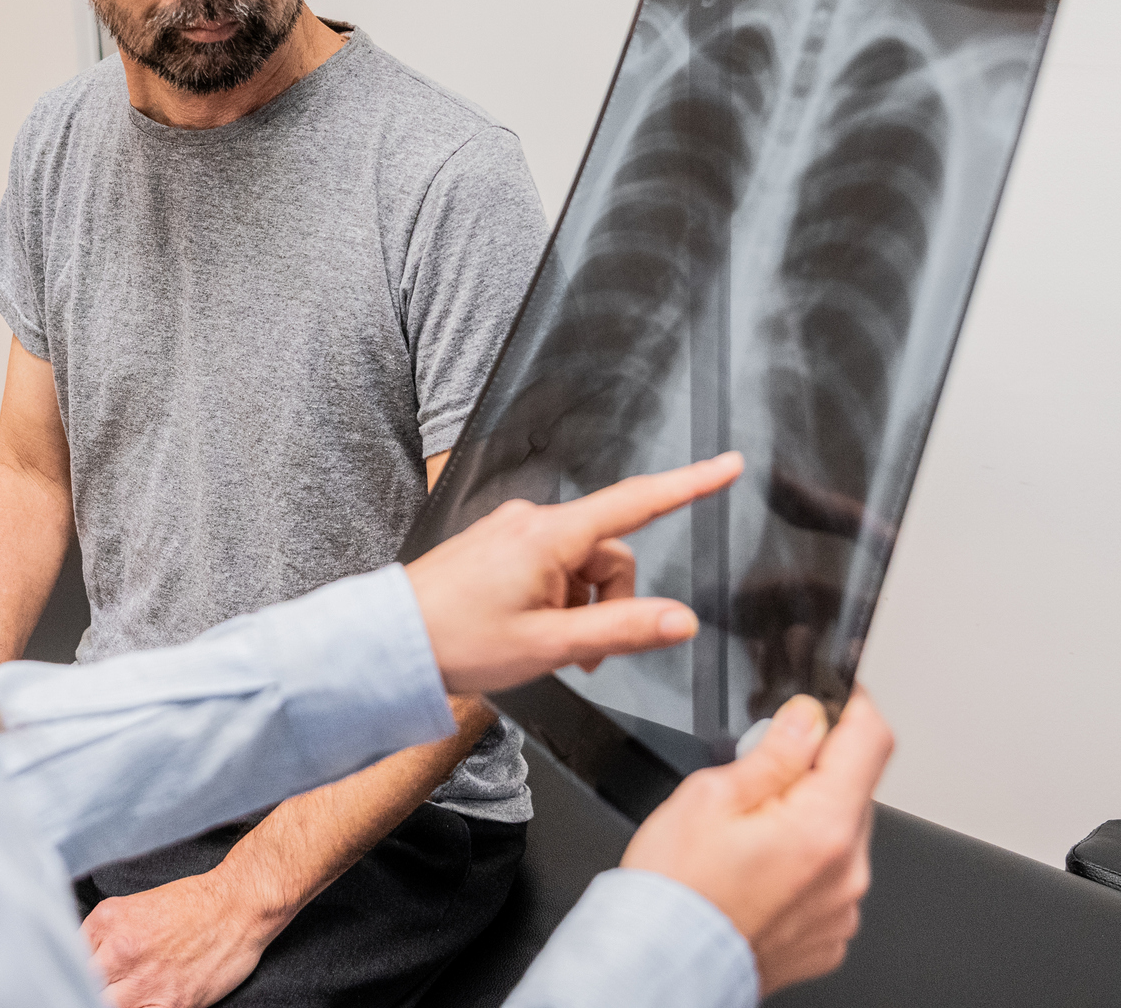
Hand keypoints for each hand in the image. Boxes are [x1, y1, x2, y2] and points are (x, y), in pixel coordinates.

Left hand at [83, 871, 276, 1007]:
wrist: (238, 906)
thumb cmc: (192, 904)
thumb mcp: (132, 906)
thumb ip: (102, 934)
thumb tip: (80, 959)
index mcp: (107, 921)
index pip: (66, 956)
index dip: (68, 970)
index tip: (70, 978)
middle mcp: (121, 950)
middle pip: (80, 985)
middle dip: (83, 989)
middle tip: (95, 988)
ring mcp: (144, 981)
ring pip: (101, 1004)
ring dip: (105, 1001)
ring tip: (120, 995)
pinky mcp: (171, 1004)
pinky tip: (138, 1004)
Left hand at [403, 453, 741, 692]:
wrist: (392, 642)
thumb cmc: (457, 641)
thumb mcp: (550, 645)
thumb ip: (621, 632)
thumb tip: (681, 620)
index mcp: (548, 536)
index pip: (636, 502)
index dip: (689, 484)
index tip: (728, 465)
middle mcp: (531, 522)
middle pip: (608, 553)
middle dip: (610, 602)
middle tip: (582, 655)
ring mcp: (512, 532)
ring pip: (580, 566)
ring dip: (581, 607)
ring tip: (549, 647)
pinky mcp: (498, 545)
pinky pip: (550, 566)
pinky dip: (556, 600)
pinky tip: (530, 630)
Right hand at [621, 688, 894, 994]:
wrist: (662, 962)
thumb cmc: (676, 888)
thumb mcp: (710, 795)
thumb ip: (772, 752)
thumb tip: (807, 716)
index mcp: (822, 826)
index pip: (870, 740)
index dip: (851, 705)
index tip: (831, 698)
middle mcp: (847, 870)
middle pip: (854, 787)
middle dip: (815, 769)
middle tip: (756, 777)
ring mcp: (843, 907)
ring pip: (840, 833)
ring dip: (808, 818)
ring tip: (749, 834)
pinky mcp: (831, 933)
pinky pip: (830, 878)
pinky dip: (804, 863)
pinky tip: (758, 870)